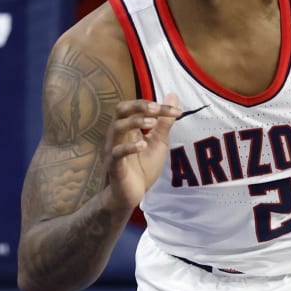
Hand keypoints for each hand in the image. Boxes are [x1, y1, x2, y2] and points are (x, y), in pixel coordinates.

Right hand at [104, 95, 180, 212]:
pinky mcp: (113, 165)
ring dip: (135, 122)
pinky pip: (116, 153)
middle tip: (157, 108)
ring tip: (152, 124)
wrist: (131, 194)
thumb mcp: (158, 143)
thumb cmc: (142, 167)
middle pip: (121, 109)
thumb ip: (164, 122)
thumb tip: (173, 95)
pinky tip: (142, 145)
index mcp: (129, 127)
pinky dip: (129, 147)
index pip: (139, 108)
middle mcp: (118, 134)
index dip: (158, 107)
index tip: (177, 111)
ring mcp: (113, 148)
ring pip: (117, 128)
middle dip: (139, 106)